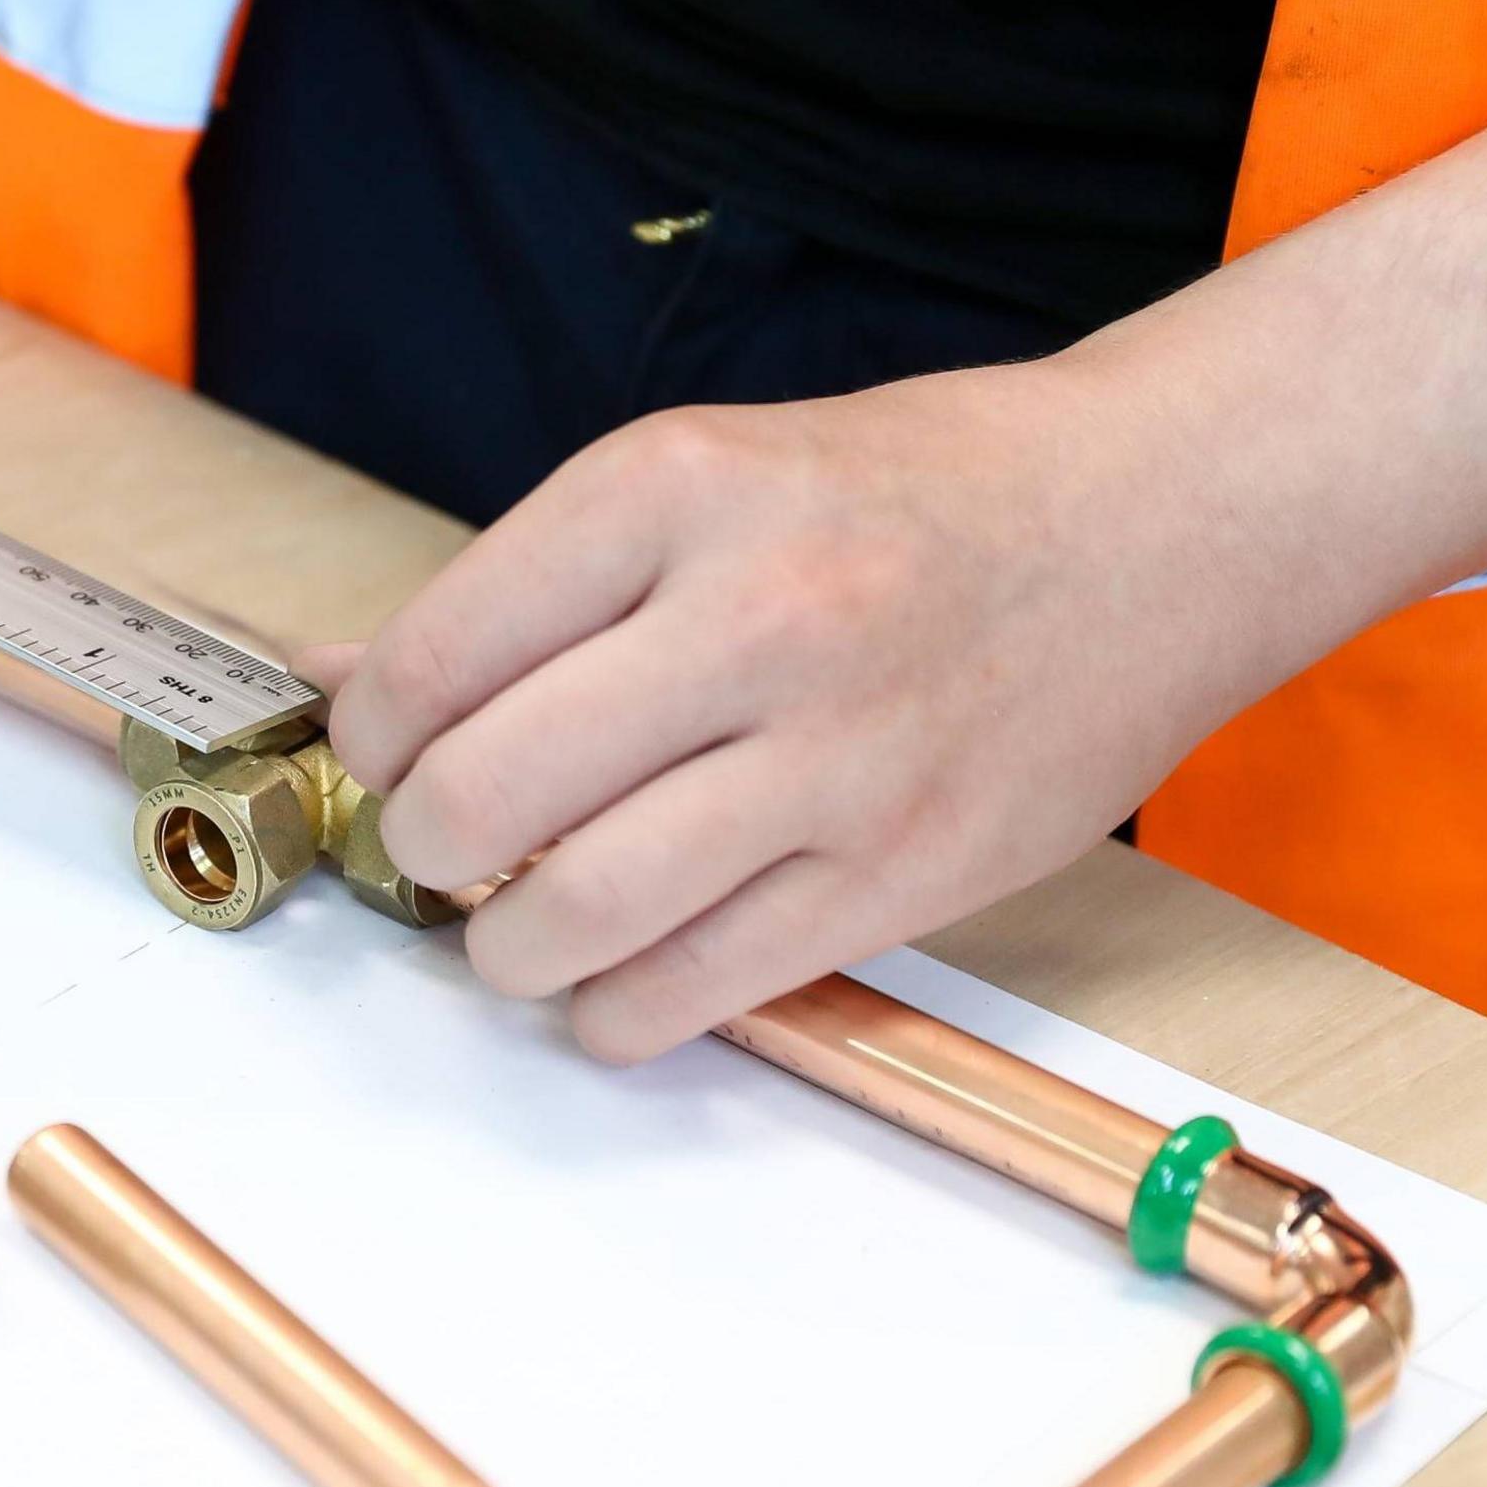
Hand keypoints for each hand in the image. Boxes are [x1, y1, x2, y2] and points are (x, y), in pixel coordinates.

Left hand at [317, 364, 1281, 1062]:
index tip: (387, 747)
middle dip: (421, 841)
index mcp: (676, 489)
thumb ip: (518, 589)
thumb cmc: (913, 495)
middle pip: (487, 791)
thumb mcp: (699, 478)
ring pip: (576, 911)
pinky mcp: (905, 872)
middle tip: (441, 837)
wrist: (1156, 521)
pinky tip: (616, 969)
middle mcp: (757, 615)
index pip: (439, 651)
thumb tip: (330, 678)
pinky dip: (614, 1008)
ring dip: (505, 945)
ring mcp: (839, 757)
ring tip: (517, 919)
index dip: (377, 730)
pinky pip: (694, 988)